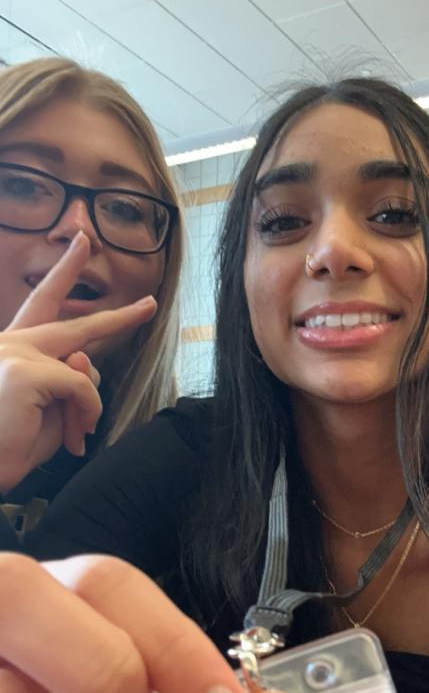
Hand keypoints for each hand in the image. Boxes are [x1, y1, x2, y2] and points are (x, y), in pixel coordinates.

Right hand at [0, 232, 156, 491]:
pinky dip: (86, 414)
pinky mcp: (25, 371)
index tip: (82, 245)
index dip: (65, 274)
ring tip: (71, 438)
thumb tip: (86, 358)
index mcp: (12, 349)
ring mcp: (14, 351)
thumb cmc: (9, 447)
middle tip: (150, 305)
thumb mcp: (49, 411)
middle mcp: (9, 342)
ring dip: (87, 408)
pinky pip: (83, 388)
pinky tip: (72, 437)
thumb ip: (70, 381)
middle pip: (75, 326)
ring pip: (85, 371)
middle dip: (117, 318)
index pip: (41, 304)